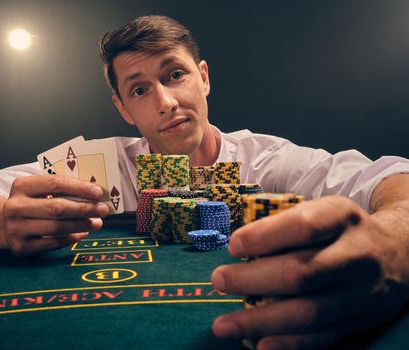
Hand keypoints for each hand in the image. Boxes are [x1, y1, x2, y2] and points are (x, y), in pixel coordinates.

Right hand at [0, 174, 108, 255]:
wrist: (0, 223)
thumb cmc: (29, 203)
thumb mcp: (36, 190)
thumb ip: (59, 189)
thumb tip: (92, 195)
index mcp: (21, 186)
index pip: (55, 183)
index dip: (79, 188)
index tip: (98, 192)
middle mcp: (15, 207)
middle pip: (57, 208)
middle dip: (84, 209)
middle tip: (103, 210)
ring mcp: (16, 228)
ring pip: (56, 227)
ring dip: (81, 225)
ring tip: (96, 223)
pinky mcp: (21, 247)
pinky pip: (52, 243)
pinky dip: (71, 238)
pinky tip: (83, 233)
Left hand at [210, 196, 408, 349]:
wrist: (400, 252)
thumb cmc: (342, 230)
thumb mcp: (323, 210)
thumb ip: (286, 224)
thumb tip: (237, 248)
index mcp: (342, 218)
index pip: (303, 226)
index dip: (264, 236)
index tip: (233, 246)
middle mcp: (357, 255)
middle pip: (300, 273)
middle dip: (251, 280)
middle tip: (218, 281)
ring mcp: (363, 293)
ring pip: (308, 312)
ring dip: (259, 321)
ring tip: (223, 325)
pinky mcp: (362, 321)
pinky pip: (323, 338)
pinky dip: (288, 343)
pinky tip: (258, 344)